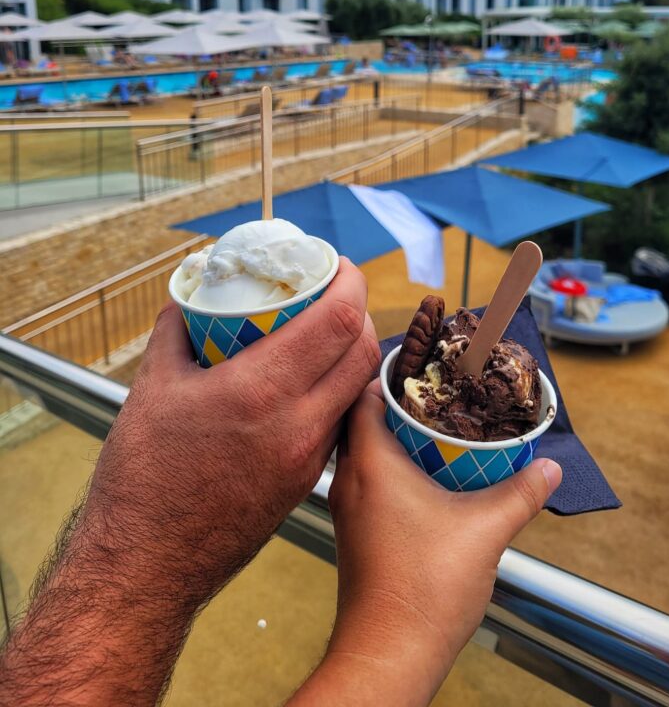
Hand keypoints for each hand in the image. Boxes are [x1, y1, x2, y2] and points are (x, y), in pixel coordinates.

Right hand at [83, 256, 380, 608]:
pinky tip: (310, 383)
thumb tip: (191, 297)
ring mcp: (308, 458)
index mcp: (262, 391)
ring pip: (358, 388)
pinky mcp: (307, 482)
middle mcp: (298, 424)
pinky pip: (341, 422)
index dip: (350, 282)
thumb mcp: (152, 388)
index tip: (338, 264)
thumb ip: (176, 331)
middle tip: (336, 293)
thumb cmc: (143, 478)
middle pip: (363, 351)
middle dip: (359, 311)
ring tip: (327, 333)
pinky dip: (338, 390)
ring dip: (354, 352)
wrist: (148, 565)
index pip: (338, 322)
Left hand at [290, 381, 560, 705]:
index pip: (364, 394)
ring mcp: (348, 509)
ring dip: (395, 437)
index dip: (391, 372)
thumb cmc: (423, 589)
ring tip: (437, 429)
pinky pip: (368, 481)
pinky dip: (392, 468)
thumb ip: (520, 493)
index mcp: (369, 463)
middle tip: (438, 392)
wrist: (387, 654)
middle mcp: (348, 479)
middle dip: (398, 402)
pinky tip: (427, 478)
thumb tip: (550, 467)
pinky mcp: (356, 533)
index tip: (424, 361)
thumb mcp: (486, 530)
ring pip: (365, 453)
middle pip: (363, 419)